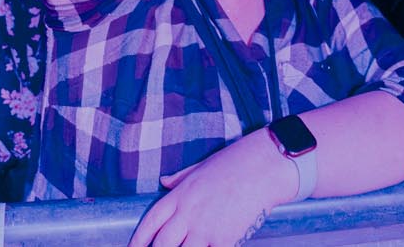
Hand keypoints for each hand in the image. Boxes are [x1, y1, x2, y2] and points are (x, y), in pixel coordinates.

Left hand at [128, 131, 284, 246]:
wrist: (263, 168)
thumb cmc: (234, 163)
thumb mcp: (201, 167)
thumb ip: (180, 178)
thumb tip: (163, 181)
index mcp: (180, 194)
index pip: (151, 221)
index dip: (140, 238)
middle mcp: (189, 213)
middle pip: (162, 243)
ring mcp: (206, 228)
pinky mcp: (225, 239)